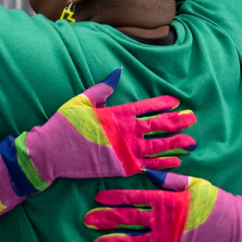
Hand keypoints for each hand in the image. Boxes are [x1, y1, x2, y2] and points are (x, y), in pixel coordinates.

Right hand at [22, 69, 196, 183]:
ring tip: (191, 140)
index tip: (176, 102)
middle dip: (177, 121)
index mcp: (117, 114)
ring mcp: (125, 151)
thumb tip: (117, 73)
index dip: (163, 104)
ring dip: (176, 143)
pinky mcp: (121, 168)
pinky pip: (149, 166)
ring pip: (158, 147)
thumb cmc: (63, 125)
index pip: (147, 107)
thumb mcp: (81, 101)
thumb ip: (102, 88)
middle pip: (159, 126)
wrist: (50, 153)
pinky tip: (175, 162)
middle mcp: (126, 133)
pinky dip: (163, 164)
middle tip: (192, 118)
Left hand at [83, 170, 241, 241]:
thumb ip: (168, 178)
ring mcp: (166, 239)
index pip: (134, 198)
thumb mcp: (192, 183)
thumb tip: (146, 170)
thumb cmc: (213, 200)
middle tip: (87, 220)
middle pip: (127, 219)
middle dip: (105, 219)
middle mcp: (162, 220)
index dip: (114, 197)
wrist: (233, 224)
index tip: (97, 196)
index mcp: (166, 200)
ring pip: (134, 241)